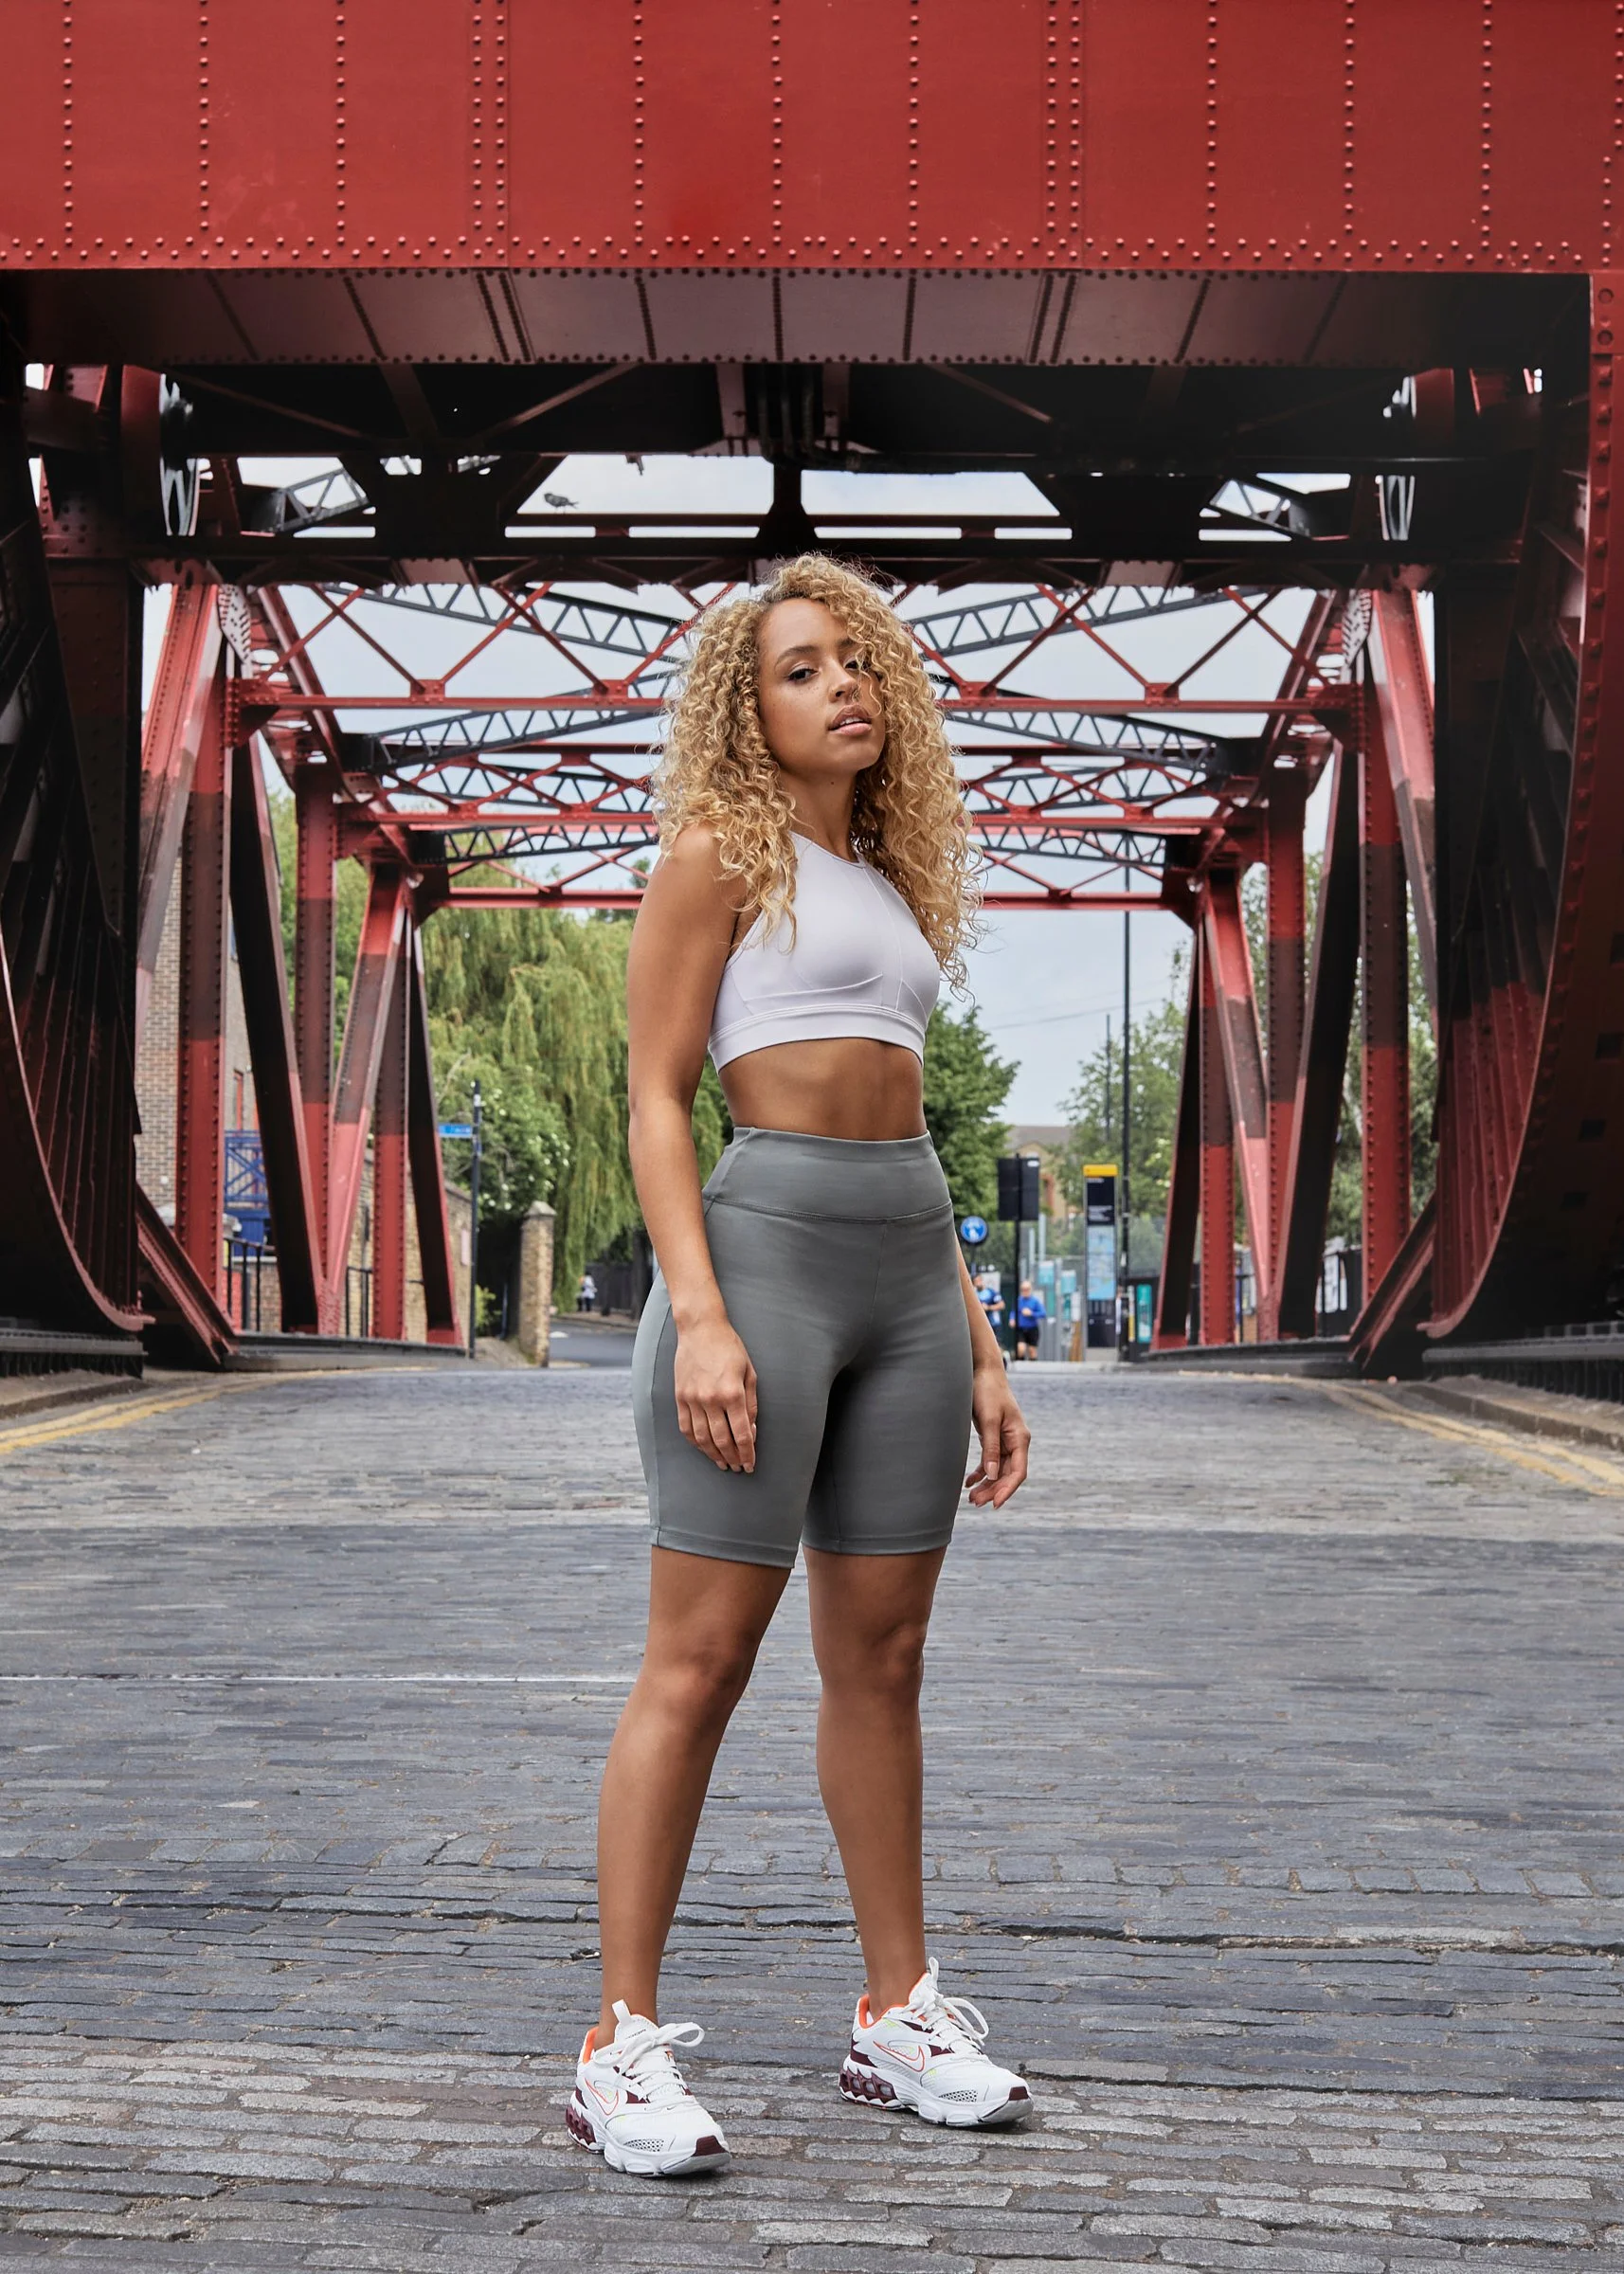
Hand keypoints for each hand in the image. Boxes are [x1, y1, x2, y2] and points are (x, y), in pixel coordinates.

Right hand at [674, 1317, 757, 1472]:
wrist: (700, 1329)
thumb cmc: (730, 1348)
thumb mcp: (749, 1373)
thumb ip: (751, 1404)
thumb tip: (751, 1431)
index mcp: (732, 1393)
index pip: (741, 1434)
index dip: (747, 1454)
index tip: (750, 1464)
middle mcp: (711, 1399)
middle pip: (722, 1440)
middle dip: (733, 1458)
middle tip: (738, 1468)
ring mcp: (692, 1399)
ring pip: (702, 1438)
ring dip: (714, 1455)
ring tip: (723, 1463)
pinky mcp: (680, 1397)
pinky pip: (686, 1427)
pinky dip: (695, 1442)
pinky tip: (704, 1449)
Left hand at [965, 1361, 1029, 1507]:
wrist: (981, 1371)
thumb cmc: (987, 1391)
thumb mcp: (988, 1419)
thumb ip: (990, 1447)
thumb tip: (991, 1475)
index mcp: (1019, 1438)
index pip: (1018, 1472)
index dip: (1007, 1490)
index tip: (995, 1504)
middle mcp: (1015, 1441)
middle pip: (1007, 1474)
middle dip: (993, 1490)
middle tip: (975, 1502)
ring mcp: (1004, 1440)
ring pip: (997, 1470)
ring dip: (986, 1484)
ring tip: (971, 1497)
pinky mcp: (993, 1437)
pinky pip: (989, 1461)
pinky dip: (981, 1473)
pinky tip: (968, 1482)